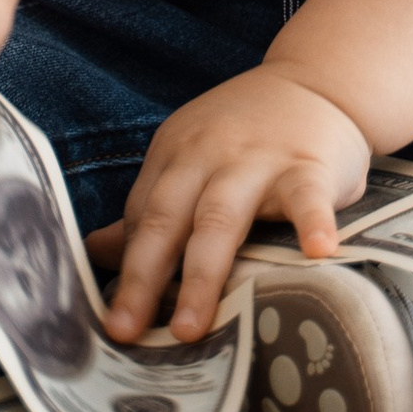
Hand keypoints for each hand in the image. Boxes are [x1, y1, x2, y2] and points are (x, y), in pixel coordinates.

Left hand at [90, 68, 369, 341]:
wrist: (318, 80)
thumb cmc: (249, 134)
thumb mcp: (191, 158)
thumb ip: (150, 207)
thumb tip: (94, 253)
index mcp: (173, 156)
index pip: (141, 221)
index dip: (126, 274)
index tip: (114, 327)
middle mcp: (206, 155)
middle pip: (166, 220)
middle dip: (143, 277)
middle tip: (126, 331)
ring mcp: (257, 159)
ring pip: (221, 217)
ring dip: (201, 274)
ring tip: (189, 327)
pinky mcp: (309, 164)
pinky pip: (309, 197)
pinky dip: (313, 223)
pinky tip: (317, 253)